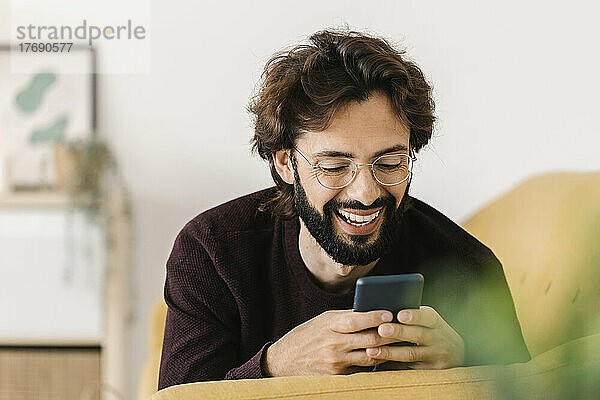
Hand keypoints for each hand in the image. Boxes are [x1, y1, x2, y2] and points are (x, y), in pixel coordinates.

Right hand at [264, 309, 399, 375]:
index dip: (374, 316)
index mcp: (329, 326)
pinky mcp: (338, 376)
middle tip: (404, 329)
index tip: (389, 312)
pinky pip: (363, 369)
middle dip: (388, 334)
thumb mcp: (324, 321)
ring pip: (370, 356)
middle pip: (368, 339)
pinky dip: (375, 362)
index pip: (355, 320)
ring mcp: (336, 363)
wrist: (285, 361)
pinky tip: (386, 357)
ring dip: (387, 350)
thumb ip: (346, 317)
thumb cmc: (308, 336)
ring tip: (401, 342)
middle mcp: (333, 344)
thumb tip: (372, 311)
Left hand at [365, 306, 463, 368]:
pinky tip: (380, 364)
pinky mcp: (430, 371)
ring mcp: (435, 356)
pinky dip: (393, 366)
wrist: (457, 354)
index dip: (415, 316)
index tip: (400, 315)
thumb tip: (385, 314)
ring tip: (373, 350)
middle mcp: (438, 339)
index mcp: (436, 323)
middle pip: (418, 335)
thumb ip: (414, 318)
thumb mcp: (431, 322)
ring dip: (390, 352)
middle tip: (381, 330)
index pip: (428, 317)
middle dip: (399, 332)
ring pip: (411, 354)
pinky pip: (409, 368)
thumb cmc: (434, 332)